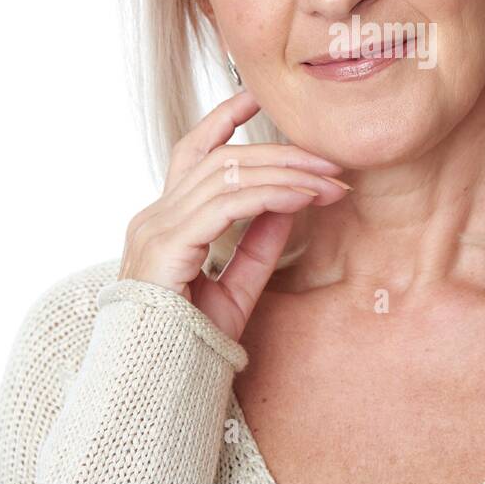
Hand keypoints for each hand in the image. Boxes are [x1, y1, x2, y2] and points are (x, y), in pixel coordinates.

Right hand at [118, 87, 349, 341]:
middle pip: (220, 159)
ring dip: (286, 173)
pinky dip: (271, 195)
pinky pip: (227, 204)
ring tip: (329, 182)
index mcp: (163, 221)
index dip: (223, 119)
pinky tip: (303, 197)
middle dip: (280, 154)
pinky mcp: (167, 245)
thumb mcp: (236, 288)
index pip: (192, 152)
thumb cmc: (188, 345)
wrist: (156, 387)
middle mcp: (154, 216)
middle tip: (330, 162)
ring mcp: (156, 228)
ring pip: (226, 175)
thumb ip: (258, 245)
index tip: (257, 96)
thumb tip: (290, 203)